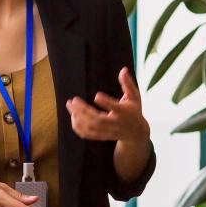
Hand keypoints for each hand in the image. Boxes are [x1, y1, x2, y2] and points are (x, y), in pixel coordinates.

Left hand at [67, 67, 151, 181]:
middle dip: (83, 111)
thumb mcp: (134, 96)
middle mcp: (115, 123)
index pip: (115, 108)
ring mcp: (108, 131)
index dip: (106, 102)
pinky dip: (78, 127)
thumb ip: (128, 84)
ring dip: (78, 118)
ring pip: (90, 128)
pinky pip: (87, 135)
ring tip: (70, 106)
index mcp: (124, 112)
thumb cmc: (133, 110)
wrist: (136, 133)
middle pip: (98, 120)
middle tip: (73, 100)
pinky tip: (72, 116)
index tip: (96, 95)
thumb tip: (123, 70)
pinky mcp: (102, 136)